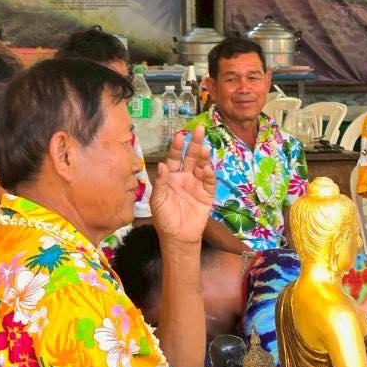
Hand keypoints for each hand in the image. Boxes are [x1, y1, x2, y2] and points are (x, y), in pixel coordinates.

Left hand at [151, 126, 215, 243]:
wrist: (177, 237)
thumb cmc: (164, 218)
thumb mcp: (157, 200)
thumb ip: (160, 182)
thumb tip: (162, 164)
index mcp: (171, 177)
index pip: (174, 158)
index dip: (177, 146)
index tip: (180, 134)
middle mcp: (184, 177)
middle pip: (190, 157)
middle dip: (194, 143)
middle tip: (199, 129)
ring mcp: (197, 185)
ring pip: (201, 167)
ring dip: (203, 157)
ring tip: (204, 149)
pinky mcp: (206, 195)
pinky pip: (209, 182)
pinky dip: (209, 175)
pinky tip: (207, 169)